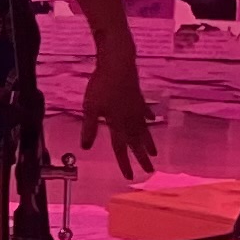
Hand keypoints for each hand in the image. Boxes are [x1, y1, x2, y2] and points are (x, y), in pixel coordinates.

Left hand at [80, 47, 157, 180]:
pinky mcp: (138, 97)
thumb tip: (85, 147)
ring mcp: (136, 108)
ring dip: (148, 142)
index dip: (124, 163)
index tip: (130, 176)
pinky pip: (144, 112)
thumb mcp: (90, 107)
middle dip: (142, 158)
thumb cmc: (101, 84)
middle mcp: (130, 118)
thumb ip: (89, 127)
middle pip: (136, 142)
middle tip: (150, 170)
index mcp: (118, 123)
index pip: (120, 148)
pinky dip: (148, 118)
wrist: (117, 63)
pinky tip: (151, 119)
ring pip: (144, 129)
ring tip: (154, 152)